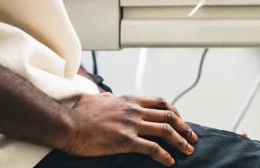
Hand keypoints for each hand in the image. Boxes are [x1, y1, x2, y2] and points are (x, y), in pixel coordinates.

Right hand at [59, 93, 198, 166]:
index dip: (175, 112)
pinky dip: (164, 155)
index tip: (181, 120)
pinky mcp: (125, 140)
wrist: (67, 123)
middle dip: (184, 127)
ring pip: (165, 130)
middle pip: (169, 115)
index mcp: (130, 100)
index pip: (161, 102)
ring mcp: (131, 124)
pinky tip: (170, 162)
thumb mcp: (98, 99)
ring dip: (180, 140)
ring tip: (188, 150)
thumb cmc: (78, 113)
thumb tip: (108, 97)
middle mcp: (135, 110)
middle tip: (193, 136)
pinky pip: (152, 148)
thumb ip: (108, 98)